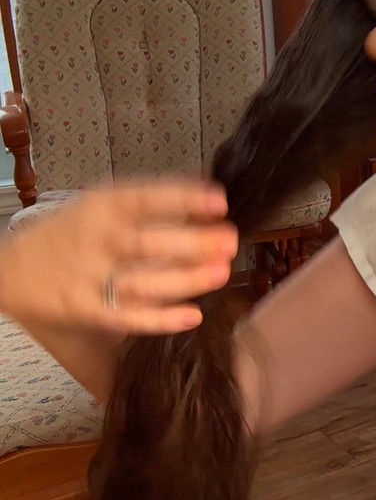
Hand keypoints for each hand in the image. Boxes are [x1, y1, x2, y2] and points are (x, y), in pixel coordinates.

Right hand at [0, 179, 236, 333]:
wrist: (11, 269)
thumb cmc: (71, 230)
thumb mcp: (103, 200)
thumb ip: (152, 194)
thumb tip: (205, 180)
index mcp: (101, 207)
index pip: (145, 199)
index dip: (184, 199)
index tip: (220, 201)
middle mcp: (96, 241)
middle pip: (148, 243)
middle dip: (193, 243)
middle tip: (230, 240)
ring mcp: (90, 278)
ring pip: (143, 282)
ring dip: (185, 279)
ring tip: (221, 272)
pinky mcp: (87, 310)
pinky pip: (127, 317)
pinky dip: (160, 319)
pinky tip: (192, 316)